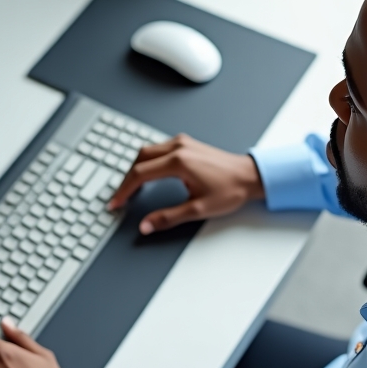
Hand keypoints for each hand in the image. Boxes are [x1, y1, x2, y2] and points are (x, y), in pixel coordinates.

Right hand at [108, 134, 264, 233]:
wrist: (250, 176)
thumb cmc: (231, 189)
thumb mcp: (198, 209)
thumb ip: (168, 218)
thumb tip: (147, 225)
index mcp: (179, 162)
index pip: (140, 174)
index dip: (124, 191)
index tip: (116, 203)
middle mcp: (179, 147)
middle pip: (139, 159)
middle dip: (126, 178)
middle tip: (121, 197)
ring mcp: (183, 142)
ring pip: (147, 151)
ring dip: (136, 168)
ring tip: (132, 188)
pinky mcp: (187, 143)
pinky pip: (158, 148)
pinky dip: (148, 161)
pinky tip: (148, 173)